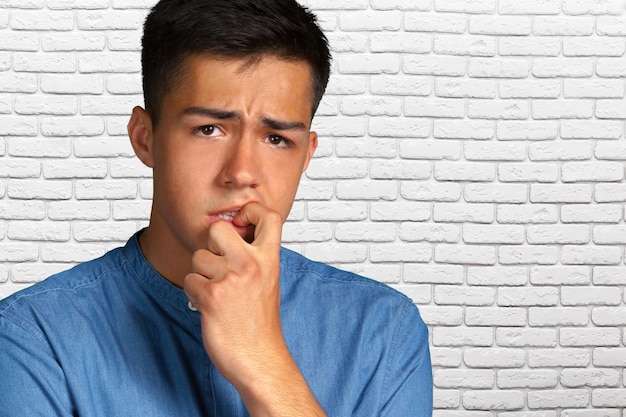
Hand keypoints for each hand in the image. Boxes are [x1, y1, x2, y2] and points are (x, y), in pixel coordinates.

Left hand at [183, 202, 285, 385]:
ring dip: (201, 275)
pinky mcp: (211, 296)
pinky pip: (189, 281)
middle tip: (220, 265)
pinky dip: (195, 294)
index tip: (242, 223)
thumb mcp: (269, 280)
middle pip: (217, 228)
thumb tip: (233, 233)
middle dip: (211, 245)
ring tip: (218, 294)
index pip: (267, 215)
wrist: (260, 359)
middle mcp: (251, 264)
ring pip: (197, 257)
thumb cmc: (261, 322)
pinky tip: (210, 308)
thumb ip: (255, 256)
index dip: (250, 210)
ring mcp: (230, 279)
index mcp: (270, 259)